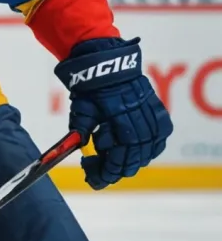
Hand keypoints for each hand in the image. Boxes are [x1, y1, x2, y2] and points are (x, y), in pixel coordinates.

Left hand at [55, 36, 172, 188]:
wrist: (105, 63)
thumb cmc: (89, 88)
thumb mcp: (80, 109)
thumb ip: (81, 129)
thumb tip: (79, 149)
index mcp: (117, 113)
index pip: (120, 153)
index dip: (108, 170)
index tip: (94, 177)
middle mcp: (138, 113)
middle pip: (135, 154)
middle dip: (118, 169)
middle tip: (101, 174)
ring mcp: (150, 110)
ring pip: (150, 147)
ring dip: (134, 161)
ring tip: (116, 164)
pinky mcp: (157, 108)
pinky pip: (161, 134)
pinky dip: (151, 148)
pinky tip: (140, 154)